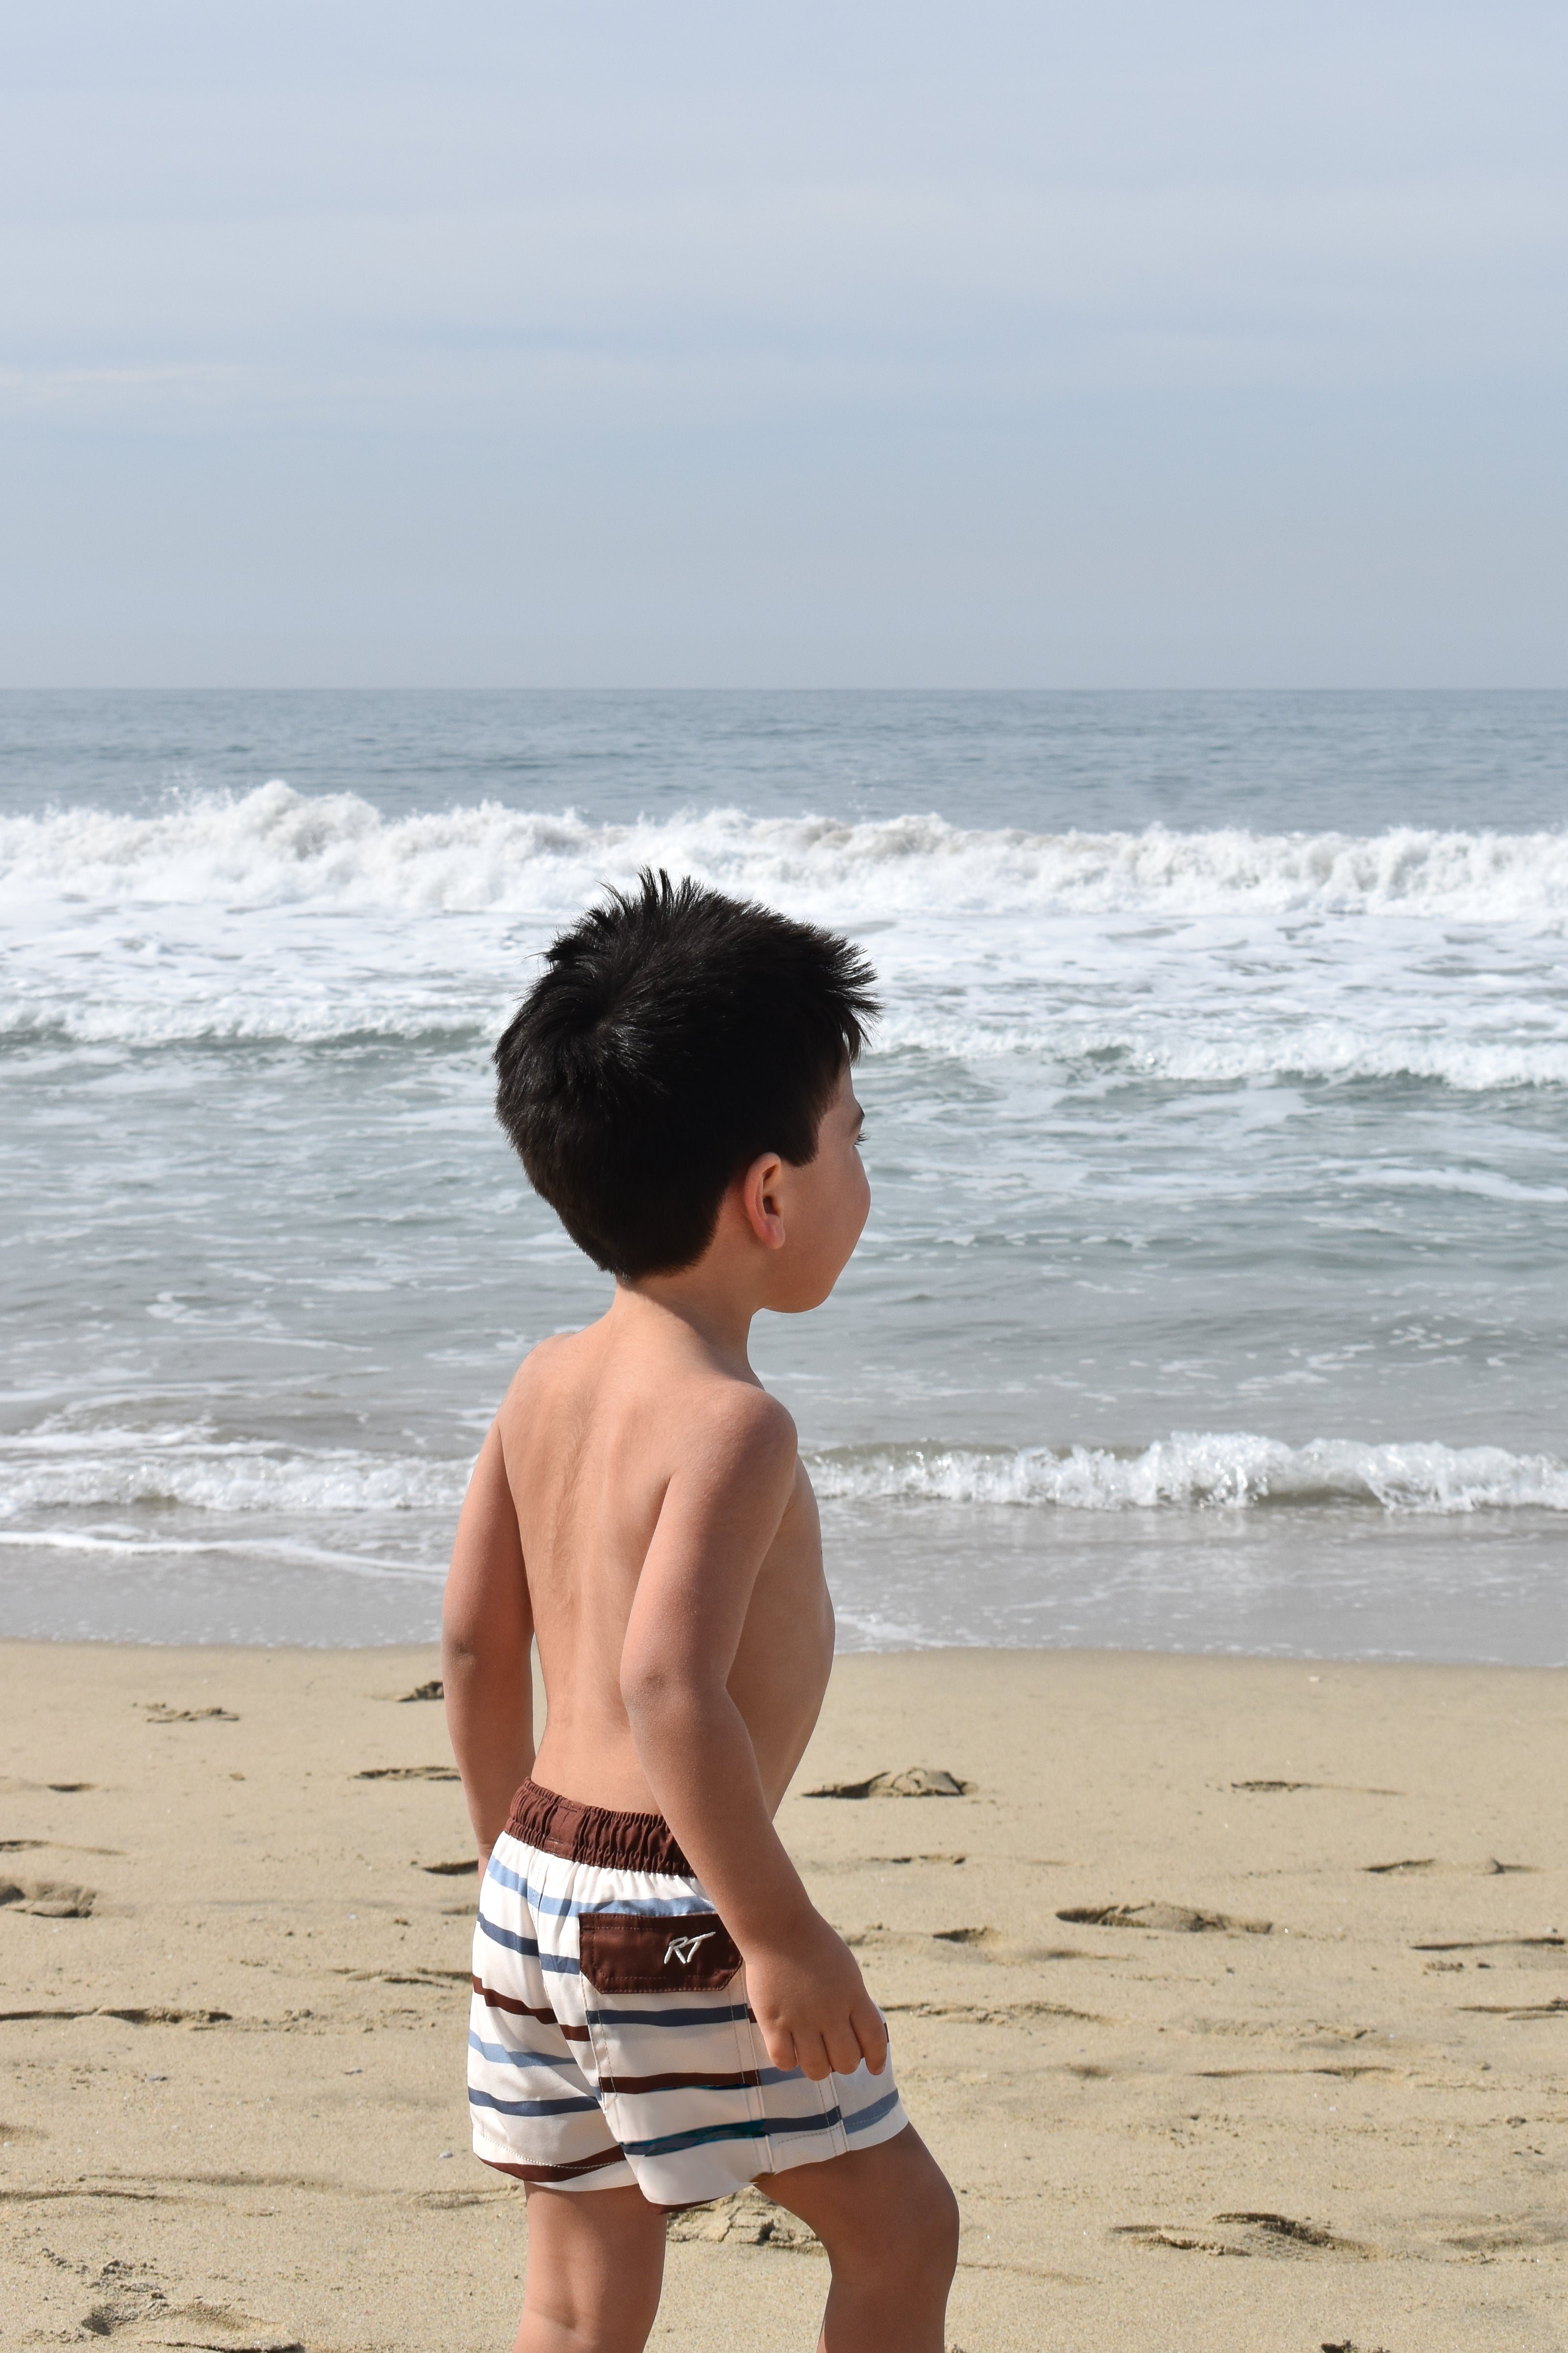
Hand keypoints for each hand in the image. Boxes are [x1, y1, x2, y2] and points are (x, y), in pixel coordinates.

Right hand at [741, 1909, 887, 2082]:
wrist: (777, 1926)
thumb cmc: (814, 1945)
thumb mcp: (846, 1970)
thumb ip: (854, 2001)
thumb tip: (860, 2036)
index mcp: (853, 1995)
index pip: (874, 2040)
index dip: (877, 2059)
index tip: (874, 2068)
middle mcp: (830, 2011)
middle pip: (846, 2062)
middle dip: (844, 2064)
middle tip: (834, 2054)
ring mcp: (801, 2018)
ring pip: (817, 2070)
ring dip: (818, 2067)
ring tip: (812, 2054)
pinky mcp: (773, 2021)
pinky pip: (783, 2060)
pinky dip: (788, 2061)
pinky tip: (788, 2049)